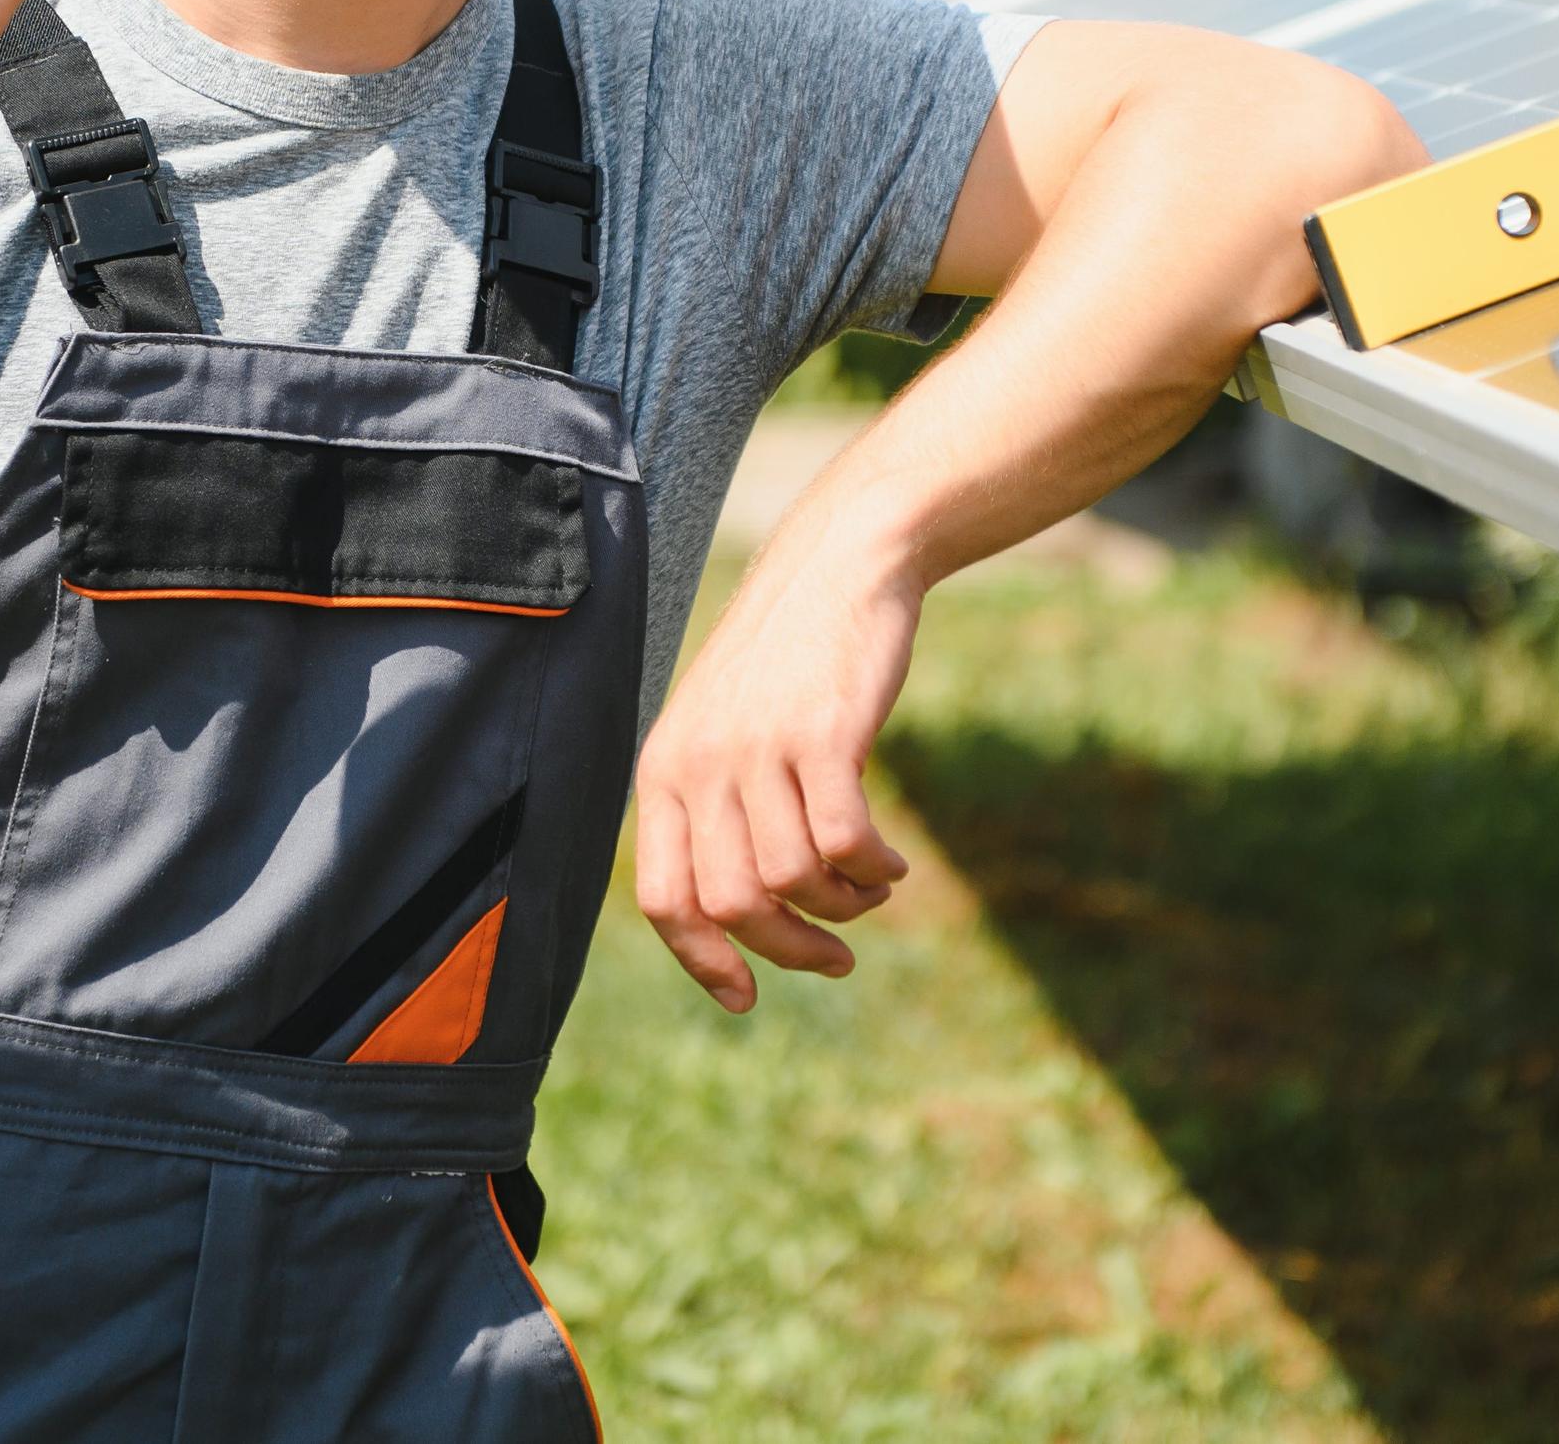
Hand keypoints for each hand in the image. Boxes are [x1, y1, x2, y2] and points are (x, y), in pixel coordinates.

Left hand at [632, 501, 925, 1012]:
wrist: (841, 562)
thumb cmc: (789, 657)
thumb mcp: (725, 726)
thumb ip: (716, 807)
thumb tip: (738, 916)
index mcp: (665, 769)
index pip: (664, 899)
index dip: (704, 962)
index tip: (748, 997)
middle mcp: (700, 762)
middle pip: (733, 905)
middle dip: (791, 948)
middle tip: (837, 957)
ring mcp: (758, 747)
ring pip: (794, 880)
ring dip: (844, 907)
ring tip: (872, 891)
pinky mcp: (823, 735)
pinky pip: (845, 843)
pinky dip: (874, 872)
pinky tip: (894, 866)